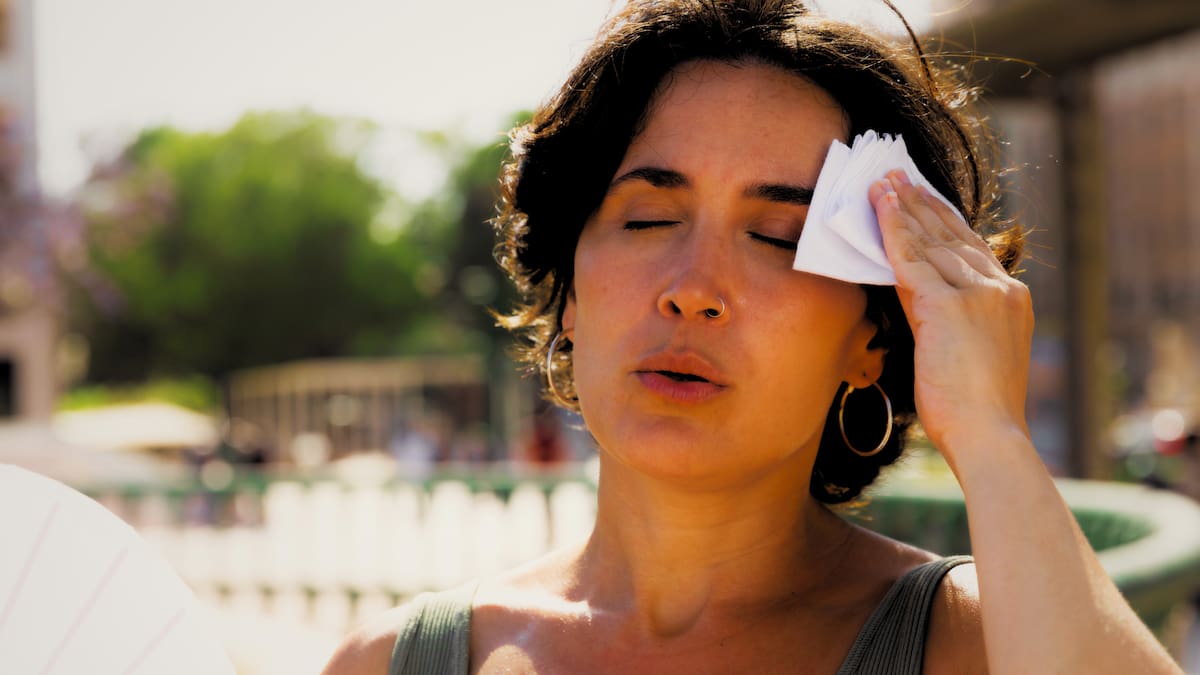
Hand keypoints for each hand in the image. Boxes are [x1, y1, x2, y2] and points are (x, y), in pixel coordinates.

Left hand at [869, 170, 1033, 468]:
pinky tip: (879, 207)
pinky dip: (893, 229)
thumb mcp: (973, 354)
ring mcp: (978, 294)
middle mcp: (1000, 289)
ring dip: (903, 207)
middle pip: (952, 235)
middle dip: (922, 203)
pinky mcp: (949, 305)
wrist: (989, 435)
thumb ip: (954, 322)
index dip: (945, 219)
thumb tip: (922, 307)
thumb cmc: (977, 412)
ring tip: (882, 182)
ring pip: (931, 240)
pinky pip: (911, 258)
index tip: (925, 196)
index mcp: (1011, 300)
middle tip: (897, 176)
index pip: (973, 247)